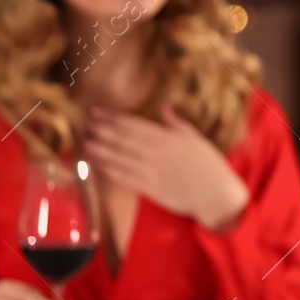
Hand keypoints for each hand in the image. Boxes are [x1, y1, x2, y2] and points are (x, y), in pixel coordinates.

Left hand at [82, 103, 250, 231]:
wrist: (216, 194)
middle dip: (101, 131)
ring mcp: (151, 171)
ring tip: (85, 143)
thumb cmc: (209, 165)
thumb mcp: (195, 137)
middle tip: (84, 125)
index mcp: (167, 137)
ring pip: (119, 158)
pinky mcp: (149, 188)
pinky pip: (125, 178)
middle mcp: (156, 152)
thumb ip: (176, 121)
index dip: (113, 118)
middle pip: (122, 139)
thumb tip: (164, 104)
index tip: (97, 112)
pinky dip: (109, 171)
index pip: (134, 124)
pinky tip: (98, 166)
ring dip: (100, 150)